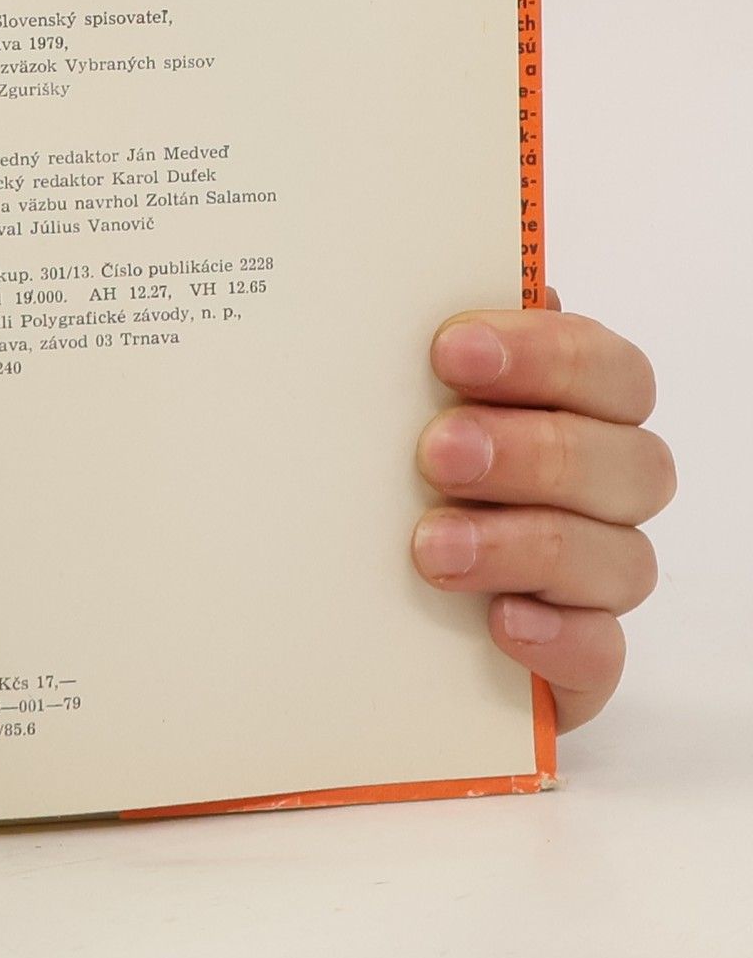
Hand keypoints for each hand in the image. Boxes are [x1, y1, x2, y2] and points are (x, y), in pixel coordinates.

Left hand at [412, 291, 673, 729]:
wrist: (330, 607)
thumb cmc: (375, 478)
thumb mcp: (375, 408)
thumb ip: (409, 355)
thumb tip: (414, 294)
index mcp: (567, 412)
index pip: (606, 368)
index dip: (545, 353)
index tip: (450, 349)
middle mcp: (597, 493)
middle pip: (628, 461)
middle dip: (534, 450)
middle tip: (437, 451)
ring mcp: (591, 582)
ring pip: (620, 559)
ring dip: (527, 544)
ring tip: (431, 546)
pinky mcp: (573, 663)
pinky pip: (600, 655)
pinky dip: (559, 638)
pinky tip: (501, 622)